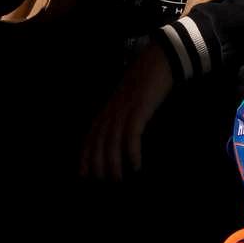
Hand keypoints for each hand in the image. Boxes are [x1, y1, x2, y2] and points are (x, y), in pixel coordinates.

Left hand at [80, 42, 173, 180]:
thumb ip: (122, 116)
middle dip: (97, 164)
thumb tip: (120, 139)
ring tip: (117, 180)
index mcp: (107, 109)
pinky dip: (132, 152)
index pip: (91, 136)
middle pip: (98, 142)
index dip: (86, 156)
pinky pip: (132, 135)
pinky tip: (136, 166)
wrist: (160, 59)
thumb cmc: (146, 82)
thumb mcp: (128, 101)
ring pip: (112, 142)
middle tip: (101, 183)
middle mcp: (111, 110)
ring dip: (113, 163)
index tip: (84, 175)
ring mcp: (124, 109)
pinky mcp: (139, 108)